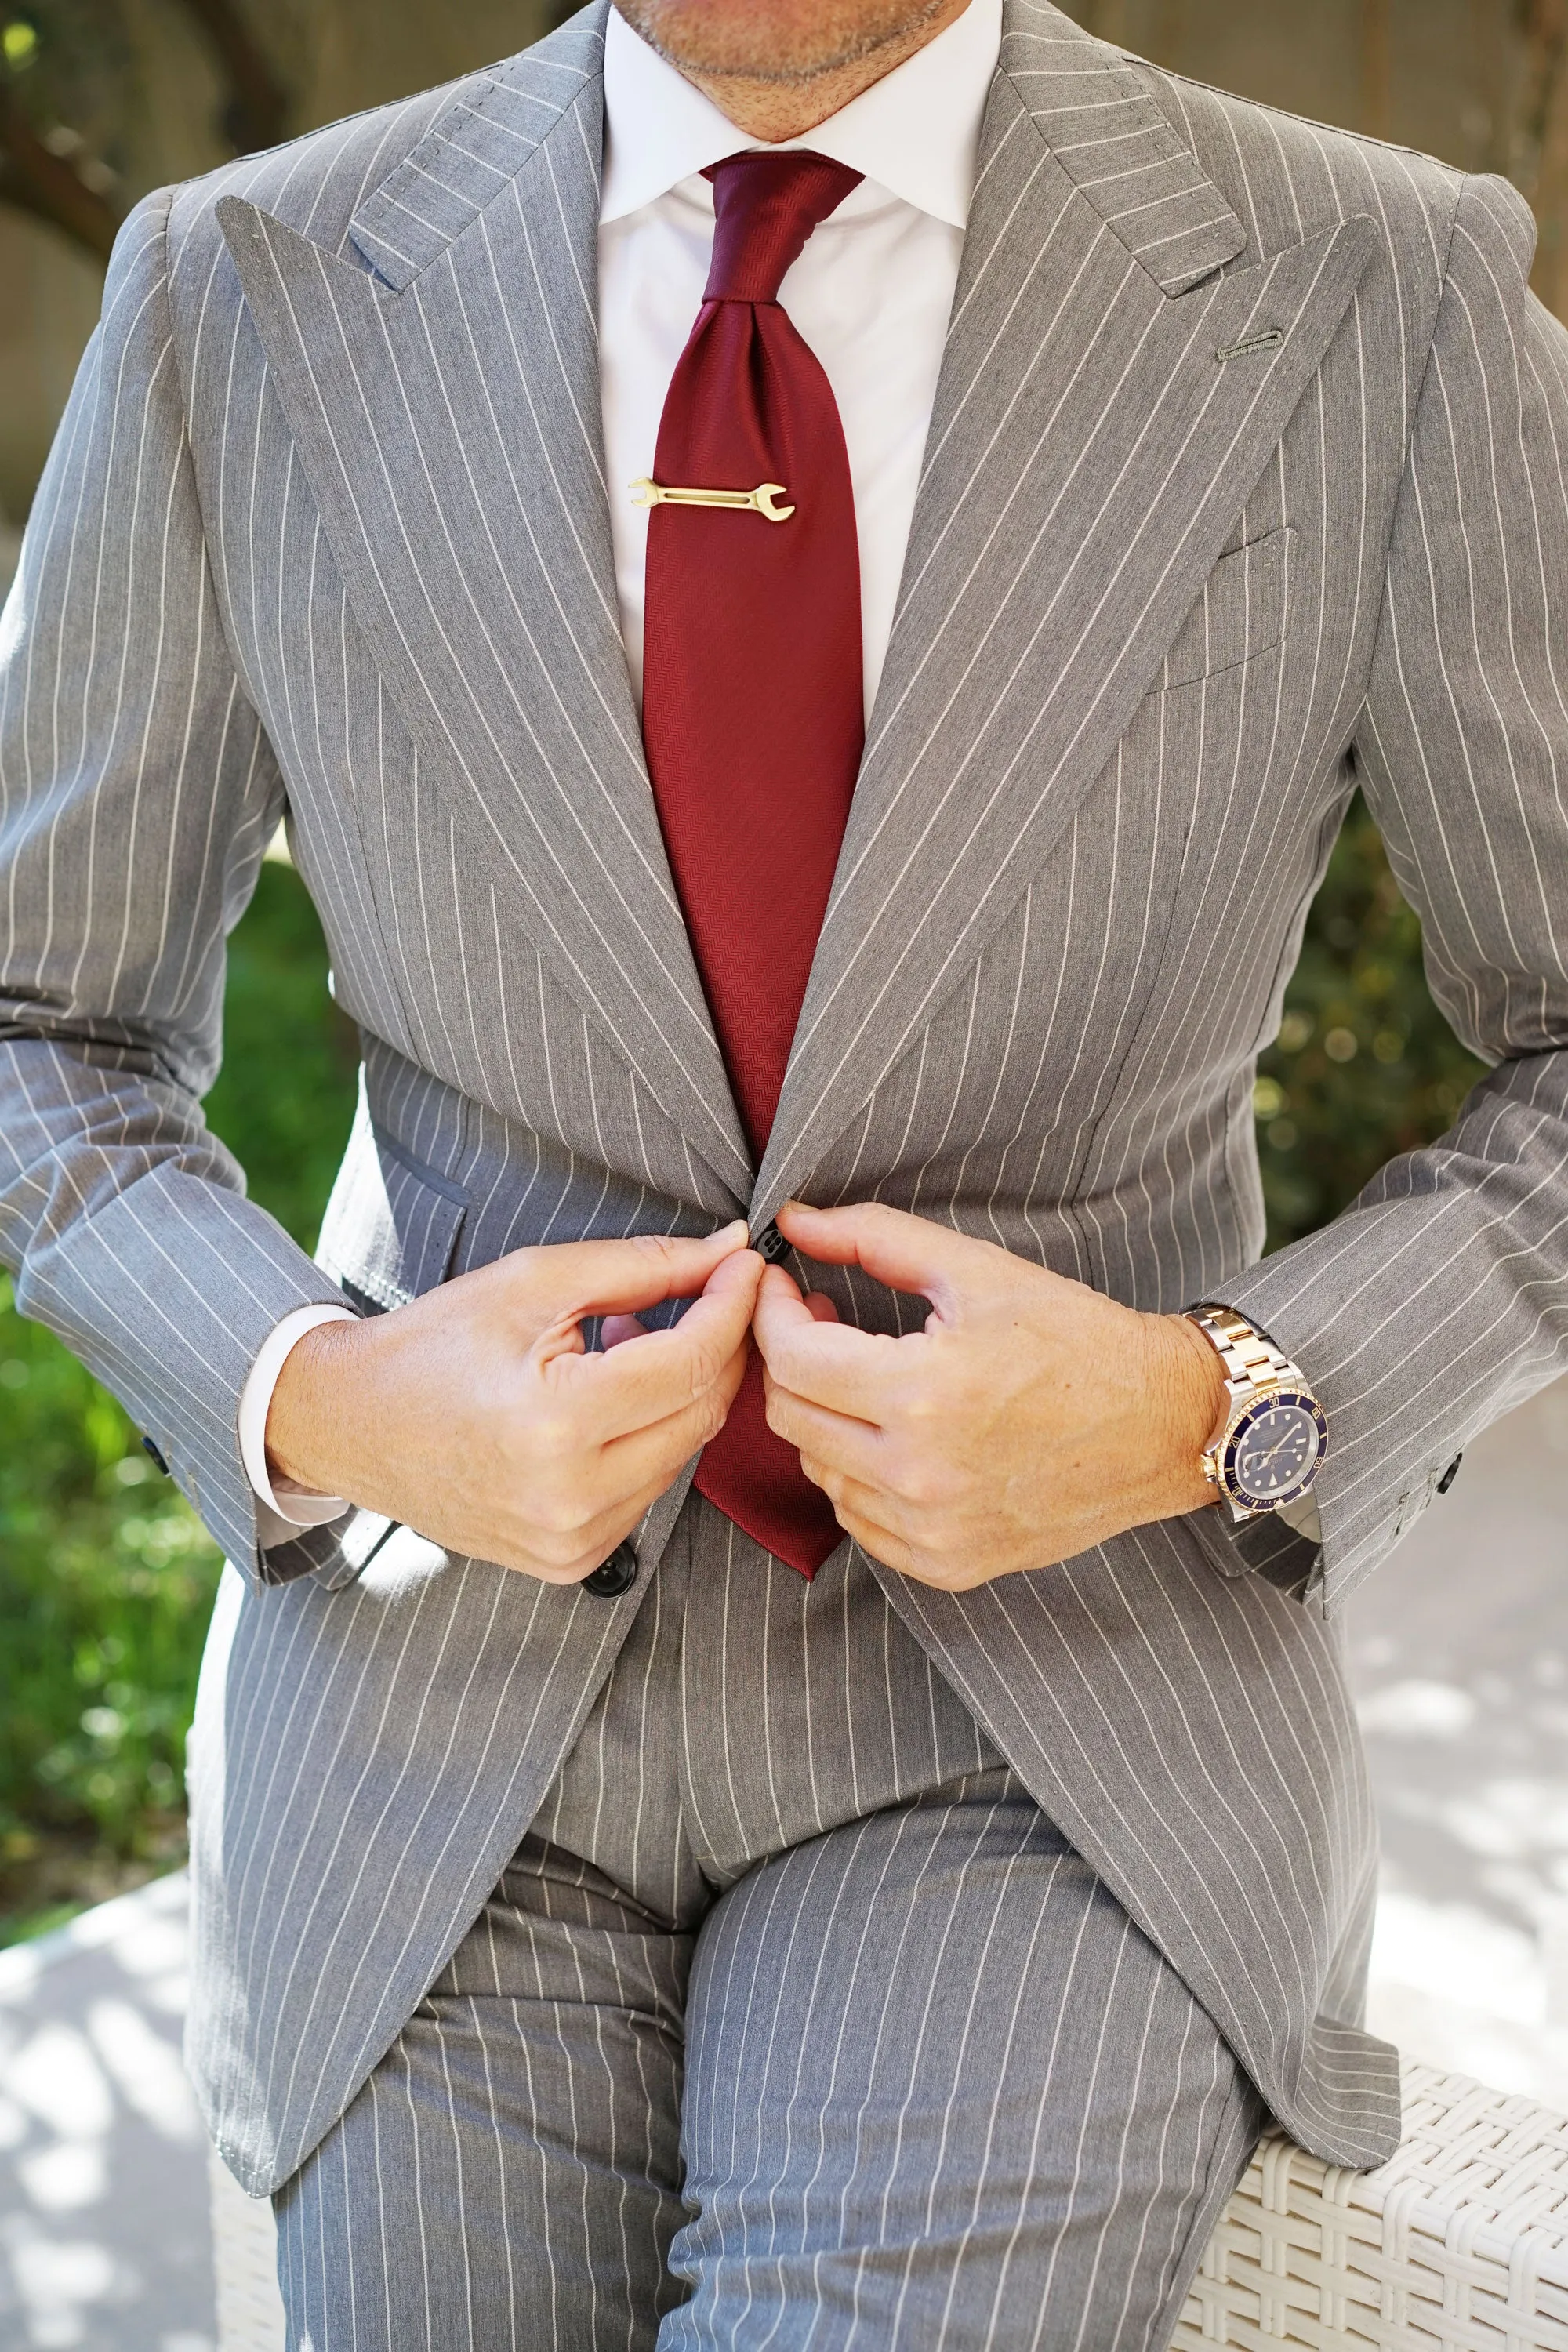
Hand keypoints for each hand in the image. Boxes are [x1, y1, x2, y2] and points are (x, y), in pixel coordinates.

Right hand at [266, 1224, 762, 1583]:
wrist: (352, 1425)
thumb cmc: (436, 1343)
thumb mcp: (536, 1282)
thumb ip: (643, 1266)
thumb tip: (727, 1250)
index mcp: (556, 1421)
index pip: (689, 1360)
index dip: (731, 1304)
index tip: (746, 1263)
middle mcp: (569, 1496)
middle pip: (701, 1411)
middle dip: (719, 1346)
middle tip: (709, 1292)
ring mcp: (572, 1540)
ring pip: (684, 1453)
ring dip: (680, 1393)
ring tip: (630, 1342)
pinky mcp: (571, 1562)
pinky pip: (649, 1490)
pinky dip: (649, 1439)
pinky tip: (608, 1400)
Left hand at [751, 1202, 1226, 1591]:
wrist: (1162, 1424)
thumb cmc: (1075, 1337)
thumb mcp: (976, 1270)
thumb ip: (873, 1237)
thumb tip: (793, 1221)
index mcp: (925, 1392)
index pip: (792, 1359)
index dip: (773, 1314)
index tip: (787, 1289)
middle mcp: (921, 1472)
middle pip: (791, 1417)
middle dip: (793, 1361)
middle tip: (825, 1324)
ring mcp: (932, 1529)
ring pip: (817, 1470)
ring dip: (825, 1417)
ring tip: (868, 1378)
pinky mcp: (947, 1564)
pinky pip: (858, 1518)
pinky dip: (859, 1474)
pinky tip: (897, 1436)